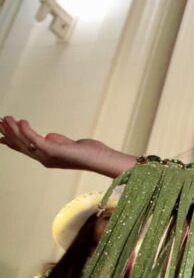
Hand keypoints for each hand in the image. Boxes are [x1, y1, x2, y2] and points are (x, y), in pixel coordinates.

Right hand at [0, 116, 134, 175]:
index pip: (25, 148)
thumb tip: (47, 135)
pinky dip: (27, 131)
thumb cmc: (89, 152)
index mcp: (47, 157)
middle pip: (21, 145)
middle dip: (9, 134)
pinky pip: (36, 140)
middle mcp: (44, 158)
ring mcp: (48, 156)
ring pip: (25, 142)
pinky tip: (21, 122)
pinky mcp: (53, 151)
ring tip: (6, 118)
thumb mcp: (70, 144)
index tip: (0, 135)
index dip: (12, 141)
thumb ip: (58, 141)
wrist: (100, 159)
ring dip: (14, 129)